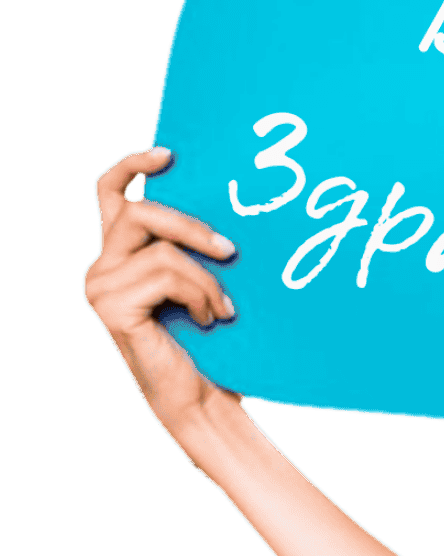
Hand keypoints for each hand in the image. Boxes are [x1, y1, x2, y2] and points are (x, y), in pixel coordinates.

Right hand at [83, 147, 239, 425]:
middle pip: (139, 212)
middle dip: (191, 225)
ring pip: (160, 248)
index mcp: (120, 254)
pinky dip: (198, 294)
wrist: (202, 399)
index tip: (171, 155)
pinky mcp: (111, 306)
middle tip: (231, 250)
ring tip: (223, 307)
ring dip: (205, 276)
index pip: (110, 192)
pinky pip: (164, 275)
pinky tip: (209, 320)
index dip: (133, 165)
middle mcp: (102, 266)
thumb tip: (224, 206)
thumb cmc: (208, 345)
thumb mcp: (200, 284)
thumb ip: (192, 249)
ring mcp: (101, 286)